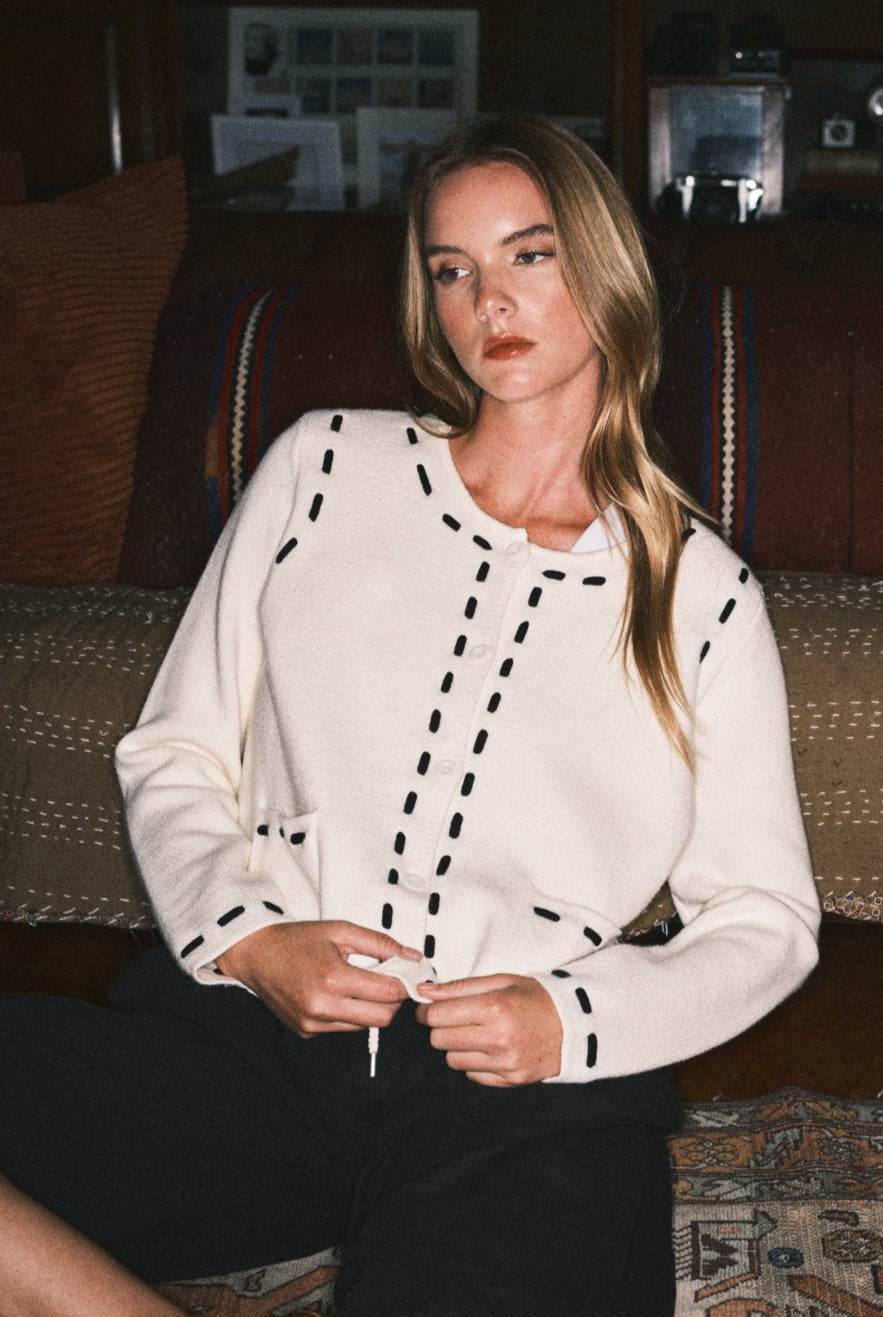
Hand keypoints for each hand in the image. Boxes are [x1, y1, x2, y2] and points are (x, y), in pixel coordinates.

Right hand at [216, 920, 419, 1037]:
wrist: (256, 954)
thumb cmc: (295, 940)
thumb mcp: (341, 930)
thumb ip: (380, 943)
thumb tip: (412, 956)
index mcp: (332, 977)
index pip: (387, 993)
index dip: (405, 984)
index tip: (409, 975)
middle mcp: (321, 1005)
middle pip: (382, 1018)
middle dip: (393, 1001)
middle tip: (390, 981)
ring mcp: (312, 1022)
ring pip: (364, 1026)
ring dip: (372, 1008)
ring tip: (361, 984)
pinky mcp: (306, 1031)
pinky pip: (343, 1028)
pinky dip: (351, 1013)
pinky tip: (340, 994)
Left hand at [414, 974, 562, 1085]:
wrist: (575, 1025)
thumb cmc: (535, 998)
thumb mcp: (501, 981)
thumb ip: (460, 987)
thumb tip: (424, 991)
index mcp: (494, 1008)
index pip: (438, 1016)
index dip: (427, 1011)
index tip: (428, 1009)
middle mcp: (498, 1038)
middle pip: (440, 1040)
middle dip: (440, 1028)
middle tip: (452, 1020)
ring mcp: (505, 1063)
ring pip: (453, 1060)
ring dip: (457, 1047)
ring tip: (475, 1034)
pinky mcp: (511, 1080)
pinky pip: (472, 1076)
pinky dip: (475, 1063)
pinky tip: (490, 1049)